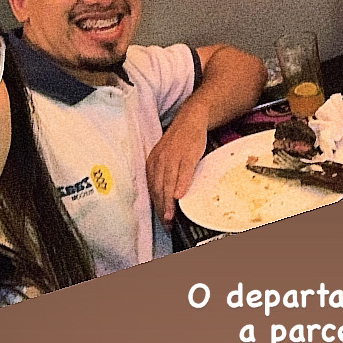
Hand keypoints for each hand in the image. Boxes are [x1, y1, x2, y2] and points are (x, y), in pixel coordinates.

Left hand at [146, 96, 209, 224]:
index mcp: (153, 162)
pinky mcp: (186, 154)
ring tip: (170, 216)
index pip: (152, 188)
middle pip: (158, 188)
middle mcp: (159, 160)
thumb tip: (167, 196)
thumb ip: (164, 175)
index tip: (161, 220)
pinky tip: (180, 195)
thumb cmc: (179, 141)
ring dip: (168, 201)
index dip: (156, 206)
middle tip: (166, 223)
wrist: (190, 119)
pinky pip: (183, 171)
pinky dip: (181, 184)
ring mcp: (173, 157)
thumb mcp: (166, 157)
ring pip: (168, 182)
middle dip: (161, 208)